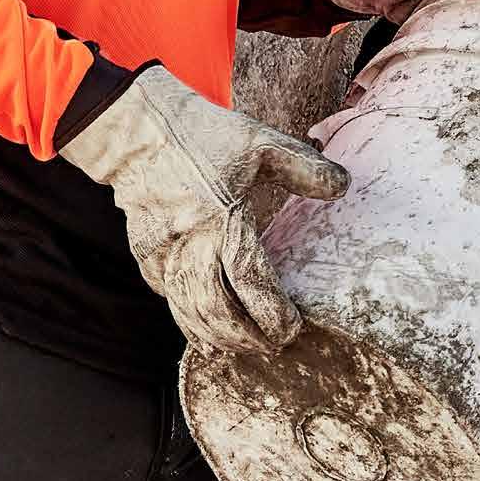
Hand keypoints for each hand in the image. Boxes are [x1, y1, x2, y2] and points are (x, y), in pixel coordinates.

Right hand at [60, 63, 347, 355]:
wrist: (135, 132)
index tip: (292, 327)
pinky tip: (210, 332)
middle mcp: (189, 242)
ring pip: (189, 313)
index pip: (249, 280)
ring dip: (218, 337)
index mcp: (221, 217)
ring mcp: (162, 254)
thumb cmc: (201, 135)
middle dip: (247, 336)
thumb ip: (303, 168)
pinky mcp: (146, 257)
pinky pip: (169, 299)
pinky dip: (191, 320)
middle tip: (273, 346)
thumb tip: (344, 187)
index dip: (272, 311)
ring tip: (244, 348)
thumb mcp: (259, 142)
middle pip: (217, 309)